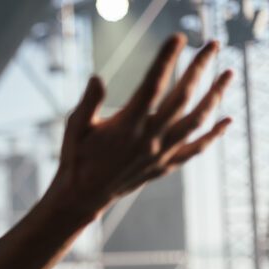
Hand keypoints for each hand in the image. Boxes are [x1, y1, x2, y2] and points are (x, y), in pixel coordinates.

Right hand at [51, 34, 232, 216]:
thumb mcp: (75, 127)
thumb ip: (88, 103)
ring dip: (215, 95)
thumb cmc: (76, 158)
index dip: (166, 60)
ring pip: (196, 121)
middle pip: (182, 97)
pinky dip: (214, 135)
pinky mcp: (163, 165)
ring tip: (228, 74)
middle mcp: (148, 139)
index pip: (152, 86)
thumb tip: (97, 77)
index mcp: (126, 126)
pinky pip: (195, 149)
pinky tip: (227, 119)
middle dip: (199, 68)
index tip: (178, 38)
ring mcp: (159, 153)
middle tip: (213, 44)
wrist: (83, 196)